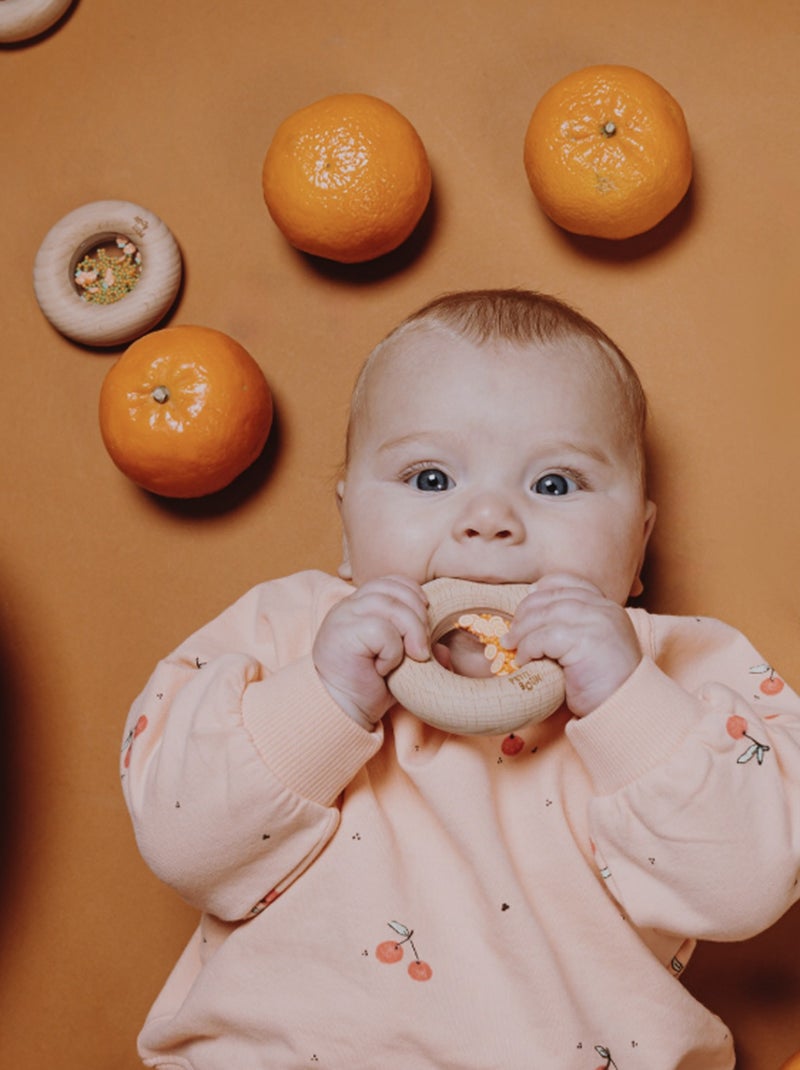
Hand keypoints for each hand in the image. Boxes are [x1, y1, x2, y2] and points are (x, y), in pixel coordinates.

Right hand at [313, 576, 429, 728]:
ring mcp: (343, 618)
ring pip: (391, 607)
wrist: (342, 712)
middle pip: (395, 590)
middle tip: (421, 648)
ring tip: (411, 658)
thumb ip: (420, 649)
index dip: (414, 595)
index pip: (391, 582)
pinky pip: (381, 630)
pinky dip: (392, 651)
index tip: (426, 618)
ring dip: (411, 632)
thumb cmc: (368, 687)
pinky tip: (384, 668)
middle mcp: (348, 606)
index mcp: (359, 606)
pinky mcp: (342, 634)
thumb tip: (445, 649)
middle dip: (419, 616)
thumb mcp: (402, 665)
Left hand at [504, 574, 641, 716]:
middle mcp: (604, 610)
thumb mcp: (592, 646)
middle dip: (525, 613)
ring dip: (522, 632)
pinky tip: (523, 661)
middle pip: (552, 597)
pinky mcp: (585, 640)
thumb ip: (573, 627)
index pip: (570, 582)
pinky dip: (528, 648)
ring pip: (545, 615)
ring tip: (512, 647)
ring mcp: (596, 622)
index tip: (527, 601)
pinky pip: (544, 637)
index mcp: (607, 607)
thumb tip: (532, 619)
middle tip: (511, 634)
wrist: (625, 709)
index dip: (543, 588)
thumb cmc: (604, 684)